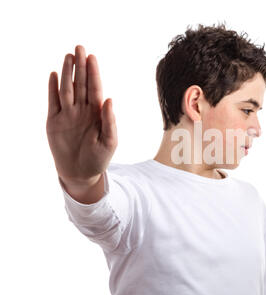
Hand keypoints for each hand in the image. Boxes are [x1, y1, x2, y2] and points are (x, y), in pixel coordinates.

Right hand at [46, 45, 116, 183]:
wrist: (81, 173)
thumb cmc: (99, 158)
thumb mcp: (110, 141)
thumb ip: (110, 120)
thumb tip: (109, 99)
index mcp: (97, 113)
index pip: (95, 88)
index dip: (94, 73)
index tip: (92, 58)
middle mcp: (82, 110)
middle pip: (81, 84)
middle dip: (81, 66)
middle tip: (80, 47)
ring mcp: (68, 114)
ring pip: (67, 89)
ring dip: (67, 73)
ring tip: (68, 57)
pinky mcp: (54, 121)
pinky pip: (53, 101)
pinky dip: (52, 88)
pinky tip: (54, 75)